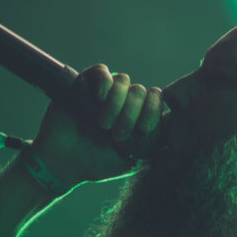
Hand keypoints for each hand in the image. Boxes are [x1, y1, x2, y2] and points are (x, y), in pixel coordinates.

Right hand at [30, 63, 163, 185]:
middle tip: (118, 134)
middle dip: (132, 113)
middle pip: (141, 90)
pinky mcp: (85, 85)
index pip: (156, 101)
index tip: (143, 130)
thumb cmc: (96, 164)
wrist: (62, 164)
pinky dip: (104, 82)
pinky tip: (98, 98)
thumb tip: (174, 143)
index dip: (154, 111)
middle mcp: (123, 102)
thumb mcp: (129, 162)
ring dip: (117, 102)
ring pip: (124, 80)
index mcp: (136, 116)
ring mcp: (105, 92)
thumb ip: (150, 151)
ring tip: (104, 124)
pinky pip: (102, 71)